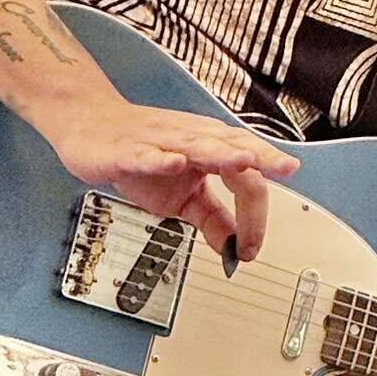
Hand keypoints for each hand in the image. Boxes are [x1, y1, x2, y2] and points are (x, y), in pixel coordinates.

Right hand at [41, 95, 296, 259]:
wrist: (91, 127)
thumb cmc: (140, 156)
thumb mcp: (182, 197)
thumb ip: (212, 219)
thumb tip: (236, 248)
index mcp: (209, 149)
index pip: (244, 178)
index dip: (254, 214)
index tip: (252, 248)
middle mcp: (191, 140)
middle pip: (233, 148)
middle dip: (262, 158)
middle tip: (286, 169)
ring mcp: (160, 142)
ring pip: (197, 146)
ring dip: (223, 153)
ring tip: (246, 160)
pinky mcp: (129, 149)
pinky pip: (148, 154)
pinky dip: (163, 159)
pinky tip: (177, 164)